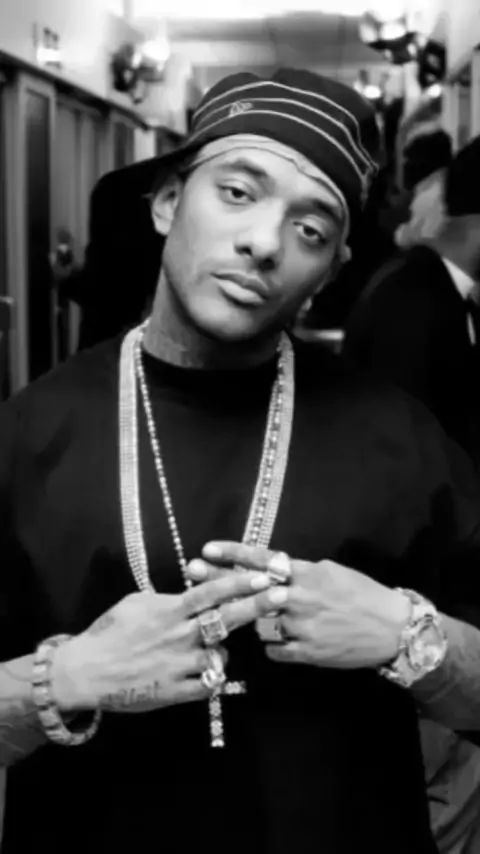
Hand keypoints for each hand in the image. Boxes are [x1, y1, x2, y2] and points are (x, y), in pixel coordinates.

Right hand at [51, 571, 276, 714]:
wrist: (88, 672)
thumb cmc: (109, 632)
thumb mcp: (135, 603)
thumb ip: (166, 599)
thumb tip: (187, 593)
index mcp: (170, 611)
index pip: (211, 593)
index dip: (239, 583)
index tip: (263, 576)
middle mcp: (180, 636)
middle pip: (226, 618)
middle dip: (256, 606)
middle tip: (282, 596)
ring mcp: (181, 665)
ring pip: (221, 655)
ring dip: (221, 652)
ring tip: (210, 650)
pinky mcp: (177, 691)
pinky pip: (208, 685)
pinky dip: (211, 678)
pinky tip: (205, 673)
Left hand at [189, 542, 409, 669]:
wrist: (393, 629)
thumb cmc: (363, 594)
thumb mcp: (331, 572)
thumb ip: (299, 571)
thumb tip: (271, 568)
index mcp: (307, 574)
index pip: (264, 559)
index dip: (233, 553)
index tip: (207, 548)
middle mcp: (300, 598)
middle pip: (250, 589)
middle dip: (218, 580)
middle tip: (191, 572)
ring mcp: (301, 627)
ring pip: (258, 623)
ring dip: (251, 619)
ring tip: (242, 617)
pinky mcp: (306, 653)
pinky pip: (274, 649)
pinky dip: (274, 644)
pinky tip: (282, 640)